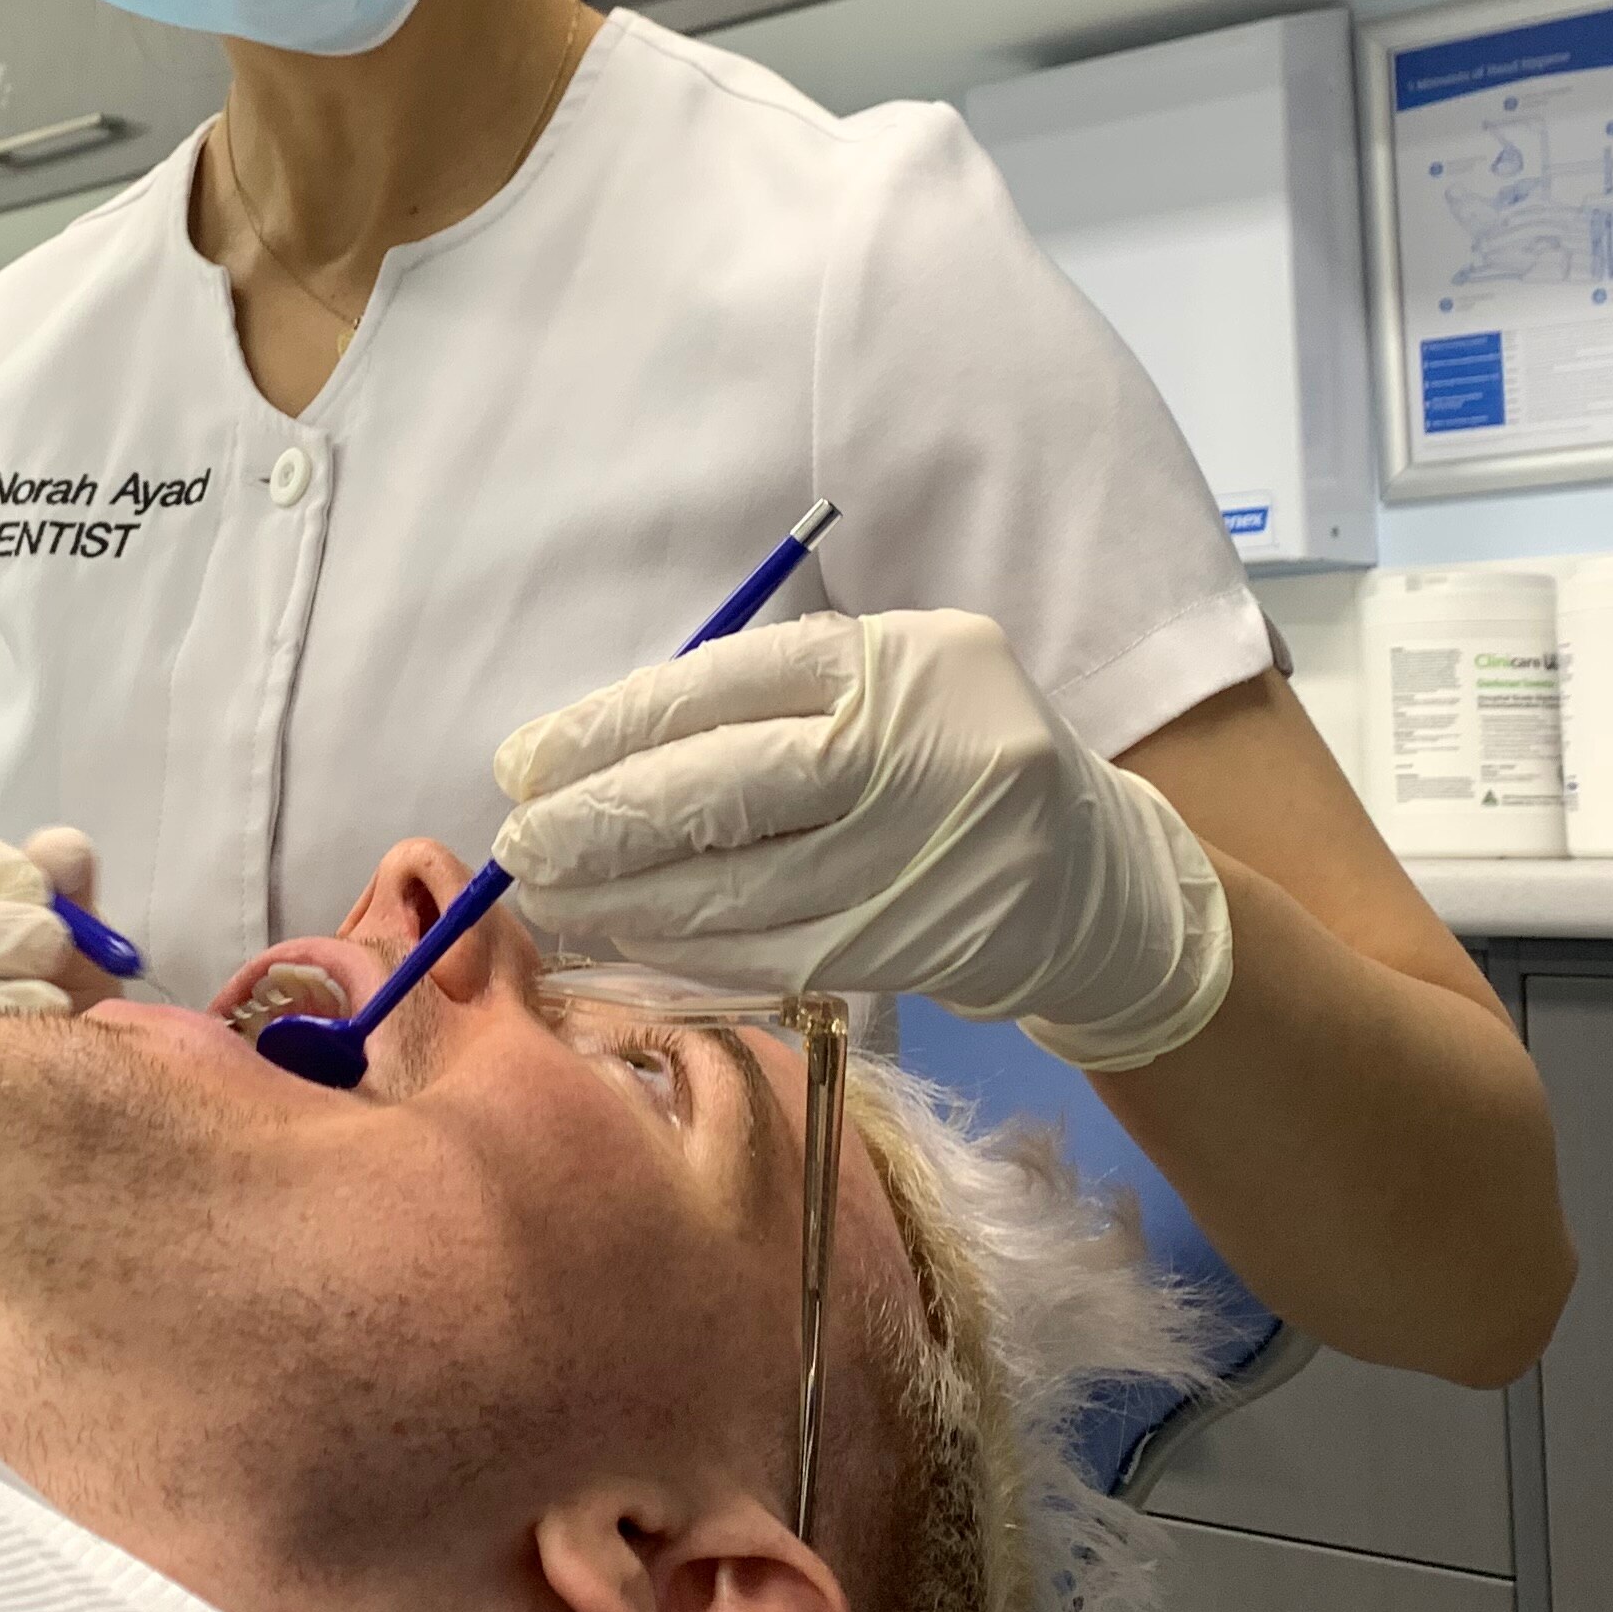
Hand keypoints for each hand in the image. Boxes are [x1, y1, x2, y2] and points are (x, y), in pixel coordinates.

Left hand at [490, 609, 1232, 1069]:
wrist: (1091, 874)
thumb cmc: (948, 760)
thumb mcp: (885, 689)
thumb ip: (766, 704)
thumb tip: (588, 752)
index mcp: (897, 660)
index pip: (722, 685)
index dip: (609, 728)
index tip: (525, 762)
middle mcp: (917, 749)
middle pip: (721, 787)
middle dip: (601, 822)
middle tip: (521, 846)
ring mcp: (922, 852)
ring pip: (739, 886)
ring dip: (626, 900)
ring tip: (552, 899)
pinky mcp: (918, 942)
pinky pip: (773, 952)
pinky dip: (688, 950)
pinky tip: (627, 940)